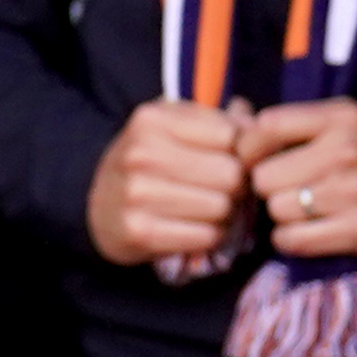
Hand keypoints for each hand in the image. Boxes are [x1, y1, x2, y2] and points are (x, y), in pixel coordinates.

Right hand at [87, 98, 252, 268]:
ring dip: (223, 214)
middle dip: (234, 186)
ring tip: (205, 209)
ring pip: (222, 207)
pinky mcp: (140, 231)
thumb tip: (258, 127)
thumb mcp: (173, 126)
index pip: (231, 135)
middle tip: (220, 190)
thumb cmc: (149, 162)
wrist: (98, 207)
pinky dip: (208, 236)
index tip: (226, 159)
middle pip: (230, 174)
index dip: (238, 150)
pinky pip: (206, 236)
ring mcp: (137, 194)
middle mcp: (141, 154)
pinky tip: (192, 228)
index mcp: (151, 120)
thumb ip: (218, 120)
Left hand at [246, 97, 356, 264]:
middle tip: (289, 189)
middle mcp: (346, 151)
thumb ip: (298, 122)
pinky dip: (292, 240)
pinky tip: (308, 232)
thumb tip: (234, 118)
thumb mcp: (351, 122)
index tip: (256, 160)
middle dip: (269, 187)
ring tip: (306, 210)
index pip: (266, 127)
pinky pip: (293, 240)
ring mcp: (353, 193)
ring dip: (283, 215)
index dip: (249, 148)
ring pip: (277, 210)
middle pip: (263, 176)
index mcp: (342, 117)